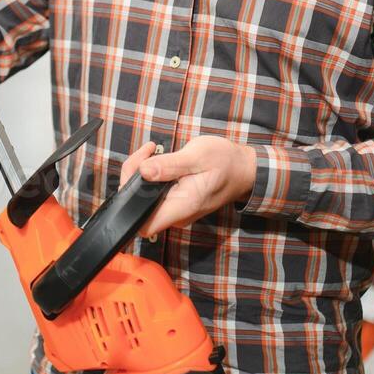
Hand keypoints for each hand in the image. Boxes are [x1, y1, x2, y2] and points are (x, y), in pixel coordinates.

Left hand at [120, 135, 256, 237]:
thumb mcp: (198, 157)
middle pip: (139, 206)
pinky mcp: (175, 202)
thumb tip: (143, 171)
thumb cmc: (225, 162)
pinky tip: (159, 159)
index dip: (130, 199)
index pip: (143, 223)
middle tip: (147, 151)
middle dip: (134, 176)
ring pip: (145, 198)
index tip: (138, 169)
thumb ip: (169, 165)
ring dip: (142, 173)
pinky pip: (154, 193)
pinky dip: (151, 175)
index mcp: (182, 207)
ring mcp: (176, 210)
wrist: (243, 169)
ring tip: (153, 150)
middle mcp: (177, 215)